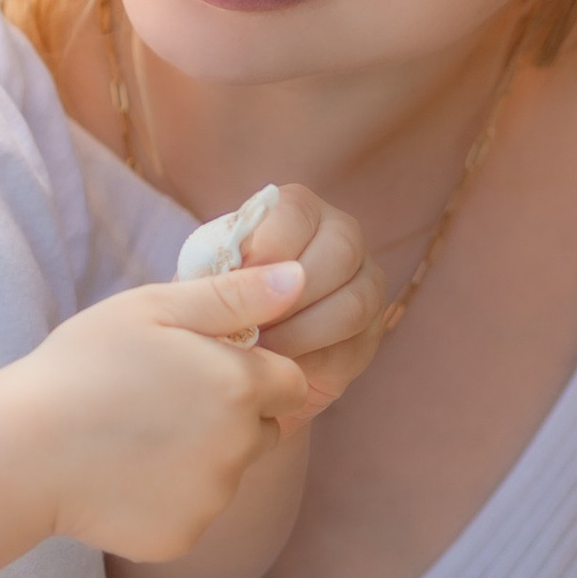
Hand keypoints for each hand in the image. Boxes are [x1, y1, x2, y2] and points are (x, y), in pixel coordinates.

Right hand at [14, 260, 311, 565]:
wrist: (21, 452)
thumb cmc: (82, 366)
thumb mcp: (153, 308)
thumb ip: (233, 295)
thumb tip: (299, 279)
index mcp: (240, 386)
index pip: (290, 383)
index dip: (252, 374)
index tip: (203, 370)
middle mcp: (240, 448)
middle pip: (263, 431)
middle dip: (230, 418)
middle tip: (161, 404)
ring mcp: (213, 500)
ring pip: (226, 474)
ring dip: (198, 459)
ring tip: (132, 439)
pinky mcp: (183, 539)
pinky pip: (192, 513)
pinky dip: (167, 499)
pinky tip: (121, 476)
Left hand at [233, 183, 387, 415]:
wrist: (236, 356)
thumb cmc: (218, 303)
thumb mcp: (206, 282)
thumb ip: (219, 274)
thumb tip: (238, 277)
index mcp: (297, 208)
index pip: (295, 212)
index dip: (266, 249)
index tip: (235, 283)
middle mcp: (341, 235)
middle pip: (340, 251)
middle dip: (290, 294)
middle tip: (250, 323)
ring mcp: (365, 283)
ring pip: (354, 302)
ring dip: (301, 332)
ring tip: (260, 349)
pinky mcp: (370, 332)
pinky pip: (353, 345)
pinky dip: (312, 360)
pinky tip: (278, 368)